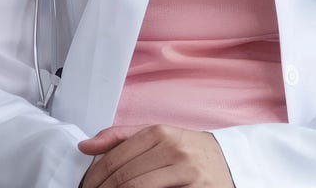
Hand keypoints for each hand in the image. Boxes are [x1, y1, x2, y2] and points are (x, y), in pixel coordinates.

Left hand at [78, 124, 233, 187]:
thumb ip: (121, 137)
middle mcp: (174, 150)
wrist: (230, 162)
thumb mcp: (159, 136)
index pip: (115, 158)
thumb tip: (85, 146)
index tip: (87, 186)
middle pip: (124, 177)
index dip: (94, 177)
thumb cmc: (190, 151)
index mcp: (160, 133)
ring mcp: (187, 171)